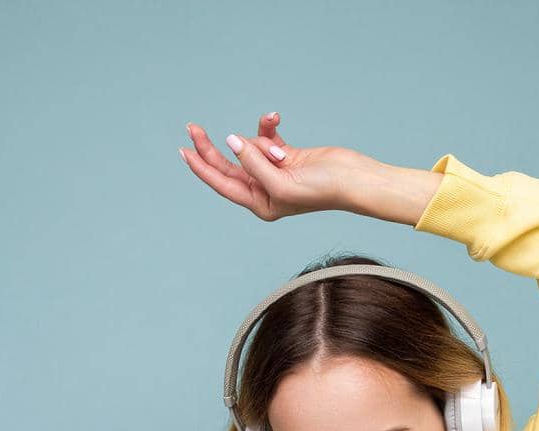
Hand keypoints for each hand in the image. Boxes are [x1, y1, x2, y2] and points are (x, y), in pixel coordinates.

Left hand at [180, 111, 369, 220]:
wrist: (354, 178)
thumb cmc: (323, 189)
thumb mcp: (282, 182)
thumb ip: (253, 163)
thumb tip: (232, 141)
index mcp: (261, 204)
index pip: (223, 183)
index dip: (201, 167)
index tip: (183, 150)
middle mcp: (264, 189)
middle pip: (229, 164)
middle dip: (213, 147)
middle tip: (193, 127)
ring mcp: (274, 171)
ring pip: (251, 146)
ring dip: (262, 142)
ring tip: (282, 154)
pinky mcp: (286, 155)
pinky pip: (266, 136)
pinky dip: (268, 127)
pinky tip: (275, 118)